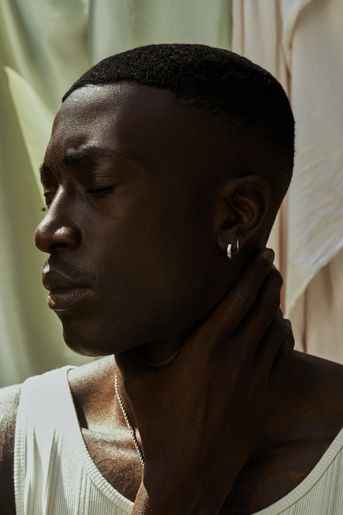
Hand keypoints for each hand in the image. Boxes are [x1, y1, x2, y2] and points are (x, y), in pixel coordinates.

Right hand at [116, 250, 293, 513]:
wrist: (190, 473)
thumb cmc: (159, 424)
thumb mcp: (136, 381)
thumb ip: (128, 346)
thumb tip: (114, 320)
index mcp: (205, 348)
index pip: (238, 299)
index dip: (252, 272)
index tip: (261, 255)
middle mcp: (236, 357)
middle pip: (262, 307)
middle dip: (268, 281)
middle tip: (269, 265)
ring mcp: (255, 378)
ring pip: (276, 328)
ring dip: (276, 305)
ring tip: (272, 291)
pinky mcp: (266, 397)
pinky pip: (283, 354)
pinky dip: (283, 334)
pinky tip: (278, 327)